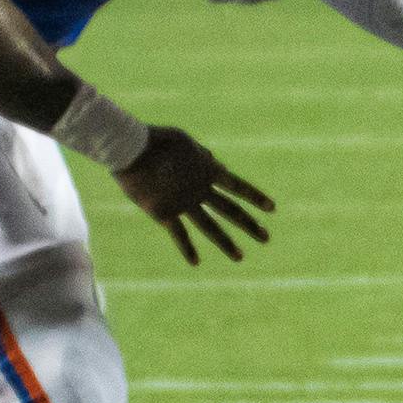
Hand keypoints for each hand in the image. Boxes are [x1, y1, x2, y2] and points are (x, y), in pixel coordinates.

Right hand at [110, 125, 275, 262]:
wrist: (130, 149)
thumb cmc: (156, 140)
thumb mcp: (185, 142)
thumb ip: (203, 155)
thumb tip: (217, 164)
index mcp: (208, 171)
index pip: (238, 187)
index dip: (255, 197)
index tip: (272, 208)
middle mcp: (200, 191)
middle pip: (231, 211)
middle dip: (250, 225)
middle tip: (266, 238)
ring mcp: (184, 203)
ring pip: (210, 227)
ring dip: (226, 243)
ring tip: (240, 257)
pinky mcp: (164, 213)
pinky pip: (178, 234)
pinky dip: (186, 248)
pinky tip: (195, 262)